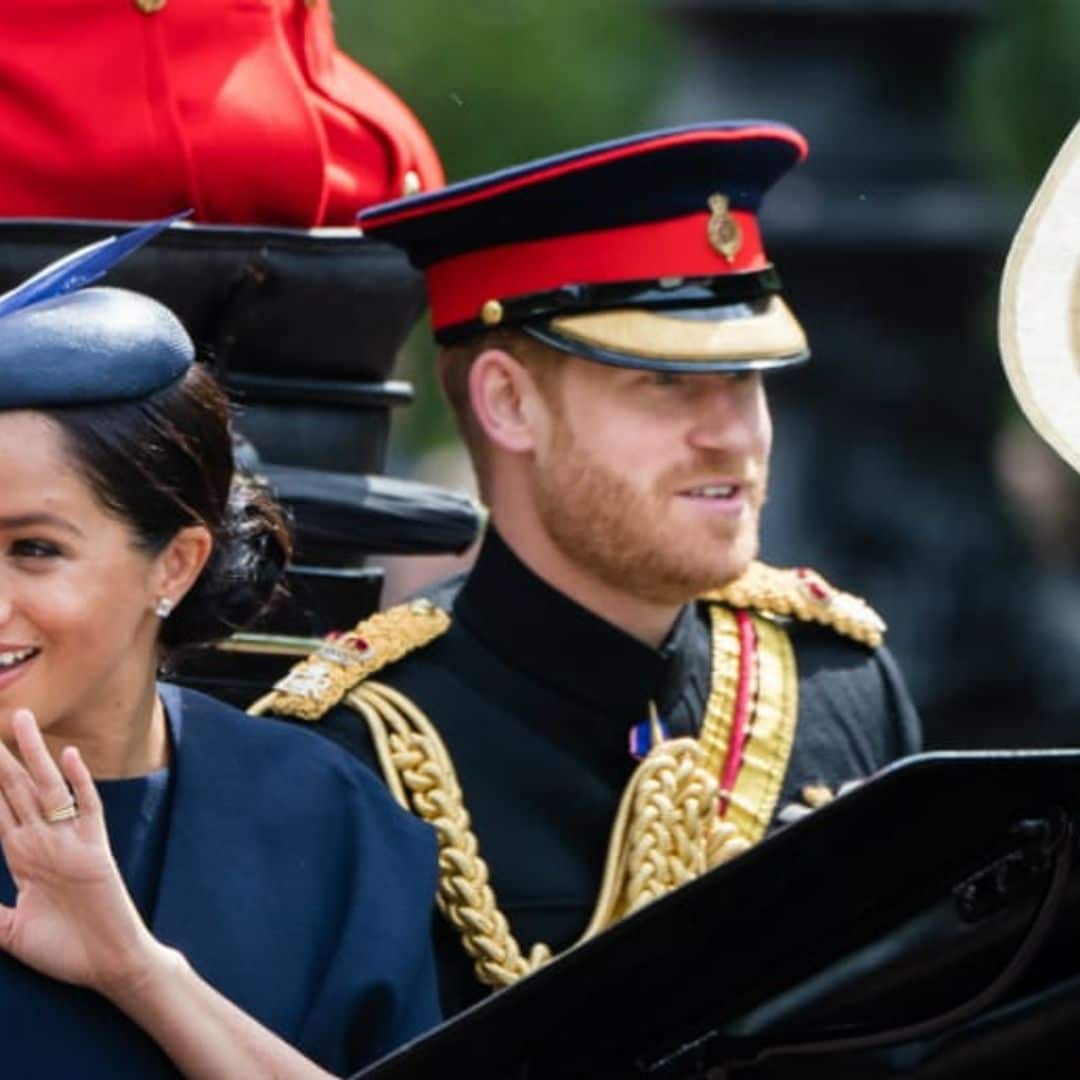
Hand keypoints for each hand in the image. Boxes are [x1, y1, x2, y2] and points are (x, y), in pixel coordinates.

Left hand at [0, 709, 161, 994]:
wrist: (109, 963)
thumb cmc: (66, 949)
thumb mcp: (11, 932)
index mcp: (23, 855)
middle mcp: (44, 840)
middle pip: (15, 788)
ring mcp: (70, 841)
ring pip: (46, 787)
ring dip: (32, 753)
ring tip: (19, 721)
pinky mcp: (95, 848)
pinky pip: (87, 807)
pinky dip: (79, 781)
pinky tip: (69, 756)